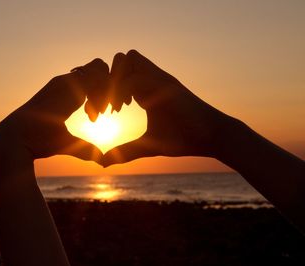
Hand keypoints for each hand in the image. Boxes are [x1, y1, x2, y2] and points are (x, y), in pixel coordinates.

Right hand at [0, 58, 108, 162]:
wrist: (17, 139)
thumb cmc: (38, 142)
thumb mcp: (68, 142)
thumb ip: (85, 148)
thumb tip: (101, 158)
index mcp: (65, 92)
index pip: (92, 78)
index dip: (102, 94)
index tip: (97, 117)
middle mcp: (66, 82)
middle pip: (99, 68)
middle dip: (109, 88)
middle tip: (104, 113)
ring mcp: (66, 81)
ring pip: (100, 69)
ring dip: (106, 91)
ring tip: (96, 116)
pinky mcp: (66, 84)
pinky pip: (96, 76)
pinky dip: (102, 95)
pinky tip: (92, 118)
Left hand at [102, 50, 233, 165]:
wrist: (212, 137)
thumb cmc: (182, 140)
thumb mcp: (147, 147)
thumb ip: (125, 151)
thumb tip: (103, 162)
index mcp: (144, 89)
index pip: (116, 74)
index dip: (101, 91)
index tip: (98, 114)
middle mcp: (150, 79)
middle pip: (118, 59)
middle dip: (103, 82)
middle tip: (102, 110)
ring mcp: (159, 79)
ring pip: (126, 58)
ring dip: (114, 81)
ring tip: (115, 109)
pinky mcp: (166, 85)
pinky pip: (135, 77)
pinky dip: (123, 91)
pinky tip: (125, 110)